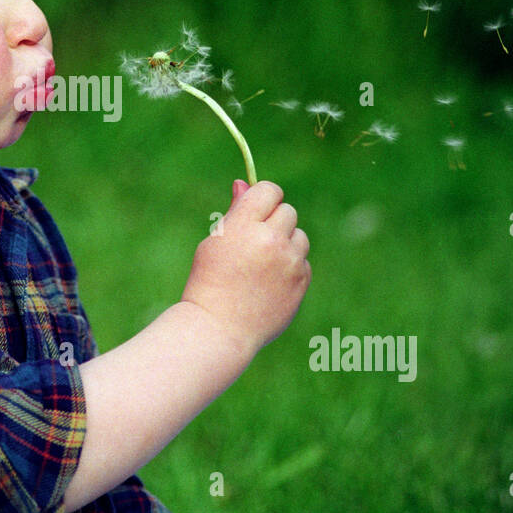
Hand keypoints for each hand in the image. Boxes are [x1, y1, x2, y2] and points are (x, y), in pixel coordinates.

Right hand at [179, 179, 310, 357]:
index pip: (269, 190)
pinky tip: (270, 282)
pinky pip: (303, 261)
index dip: (263, 198)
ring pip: (299, 236)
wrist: (219, 328)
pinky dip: (291, 267)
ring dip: (286, 243)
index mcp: (245, 225)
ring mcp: (290, 262)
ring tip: (262, 264)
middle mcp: (271, 240)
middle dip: (274, 221)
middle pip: (287, 211)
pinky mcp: (301, 281)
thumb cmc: (209, 282)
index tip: (258, 209)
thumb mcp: (215, 242)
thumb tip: (244, 183)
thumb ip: (235, 212)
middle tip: (256, 242)